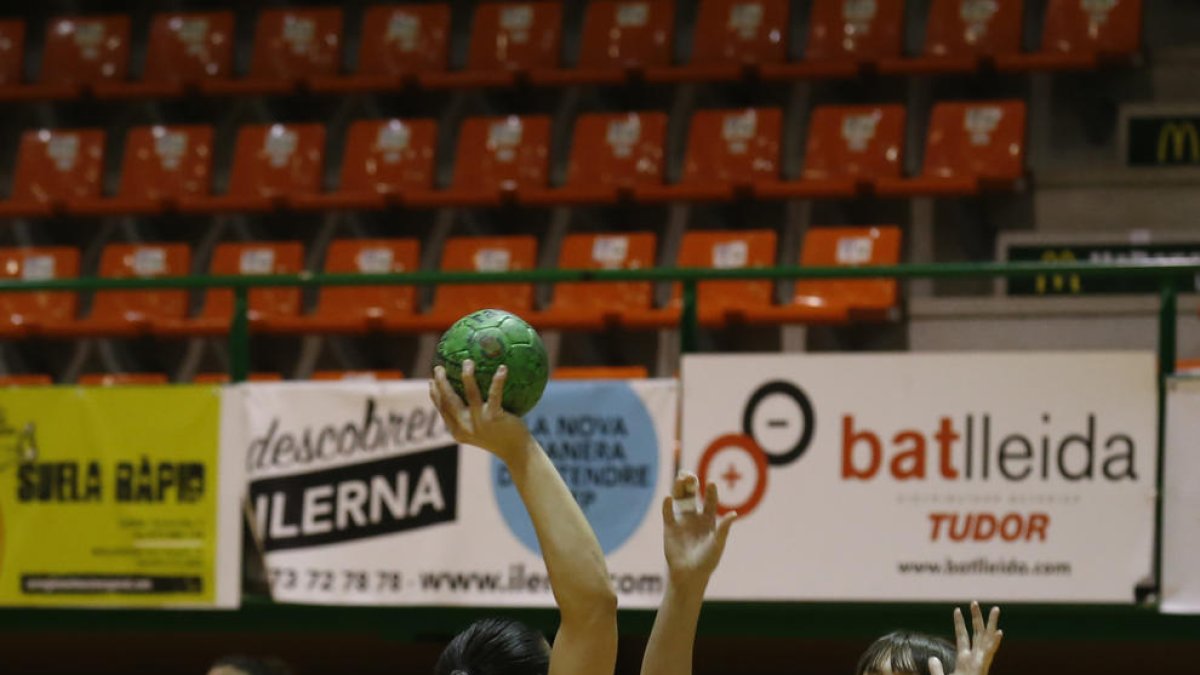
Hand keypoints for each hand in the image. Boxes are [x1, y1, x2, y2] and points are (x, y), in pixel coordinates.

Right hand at [431, 360, 532, 463]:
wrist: (517, 452)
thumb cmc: (502, 437)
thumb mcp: (483, 429)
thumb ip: (475, 415)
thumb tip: (472, 391)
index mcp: (458, 431)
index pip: (442, 410)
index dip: (434, 394)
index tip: (431, 381)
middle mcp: (465, 427)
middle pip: (448, 401)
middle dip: (441, 382)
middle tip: (439, 367)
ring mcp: (479, 423)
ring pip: (470, 395)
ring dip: (467, 376)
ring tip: (467, 362)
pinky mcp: (494, 418)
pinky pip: (494, 395)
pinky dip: (497, 380)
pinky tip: (502, 368)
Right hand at [661, 472, 736, 589]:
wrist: (690, 575)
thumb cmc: (707, 561)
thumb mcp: (717, 544)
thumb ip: (723, 529)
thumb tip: (733, 514)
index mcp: (708, 520)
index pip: (710, 501)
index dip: (711, 492)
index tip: (711, 482)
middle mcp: (695, 517)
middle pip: (692, 495)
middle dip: (691, 484)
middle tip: (690, 475)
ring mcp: (682, 521)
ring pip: (679, 500)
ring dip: (679, 489)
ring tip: (680, 479)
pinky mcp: (670, 528)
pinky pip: (667, 513)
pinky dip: (666, 505)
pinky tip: (668, 498)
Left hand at [928, 602, 1002, 674]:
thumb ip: (936, 669)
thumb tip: (932, 658)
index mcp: (964, 660)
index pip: (962, 637)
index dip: (959, 623)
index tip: (957, 610)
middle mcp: (974, 659)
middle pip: (977, 634)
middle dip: (977, 618)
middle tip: (974, 602)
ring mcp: (980, 663)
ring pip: (987, 639)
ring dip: (991, 624)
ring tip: (995, 609)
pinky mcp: (982, 667)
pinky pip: (990, 653)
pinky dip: (995, 642)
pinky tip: (1000, 631)